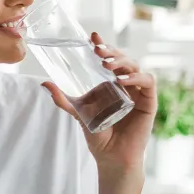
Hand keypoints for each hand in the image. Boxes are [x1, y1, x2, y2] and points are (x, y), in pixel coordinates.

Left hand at [42, 32, 155, 175]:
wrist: (111, 157)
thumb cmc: (98, 136)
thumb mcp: (78, 113)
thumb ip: (63, 99)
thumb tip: (44, 83)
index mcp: (111, 83)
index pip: (109, 59)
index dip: (103, 45)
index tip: (92, 37)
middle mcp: (126, 84)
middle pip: (122, 59)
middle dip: (111, 51)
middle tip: (98, 50)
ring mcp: (138, 92)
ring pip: (134, 67)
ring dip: (122, 62)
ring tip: (106, 64)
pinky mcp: (149, 101)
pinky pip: (147, 82)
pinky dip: (136, 78)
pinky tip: (122, 80)